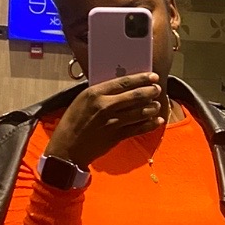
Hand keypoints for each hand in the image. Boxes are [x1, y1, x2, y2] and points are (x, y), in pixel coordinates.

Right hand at [47, 73, 164, 165]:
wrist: (67, 147)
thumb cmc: (73, 121)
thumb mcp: (82, 100)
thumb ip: (101, 93)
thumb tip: (122, 85)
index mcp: (95, 93)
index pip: (124, 82)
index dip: (141, 78)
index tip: (153, 76)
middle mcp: (106, 106)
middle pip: (136, 96)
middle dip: (151, 91)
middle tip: (157, 89)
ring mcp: (112, 122)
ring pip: (140, 112)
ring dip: (153, 107)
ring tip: (157, 104)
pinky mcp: (117, 136)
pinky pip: (139, 128)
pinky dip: (150, 124)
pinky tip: (157, 121)